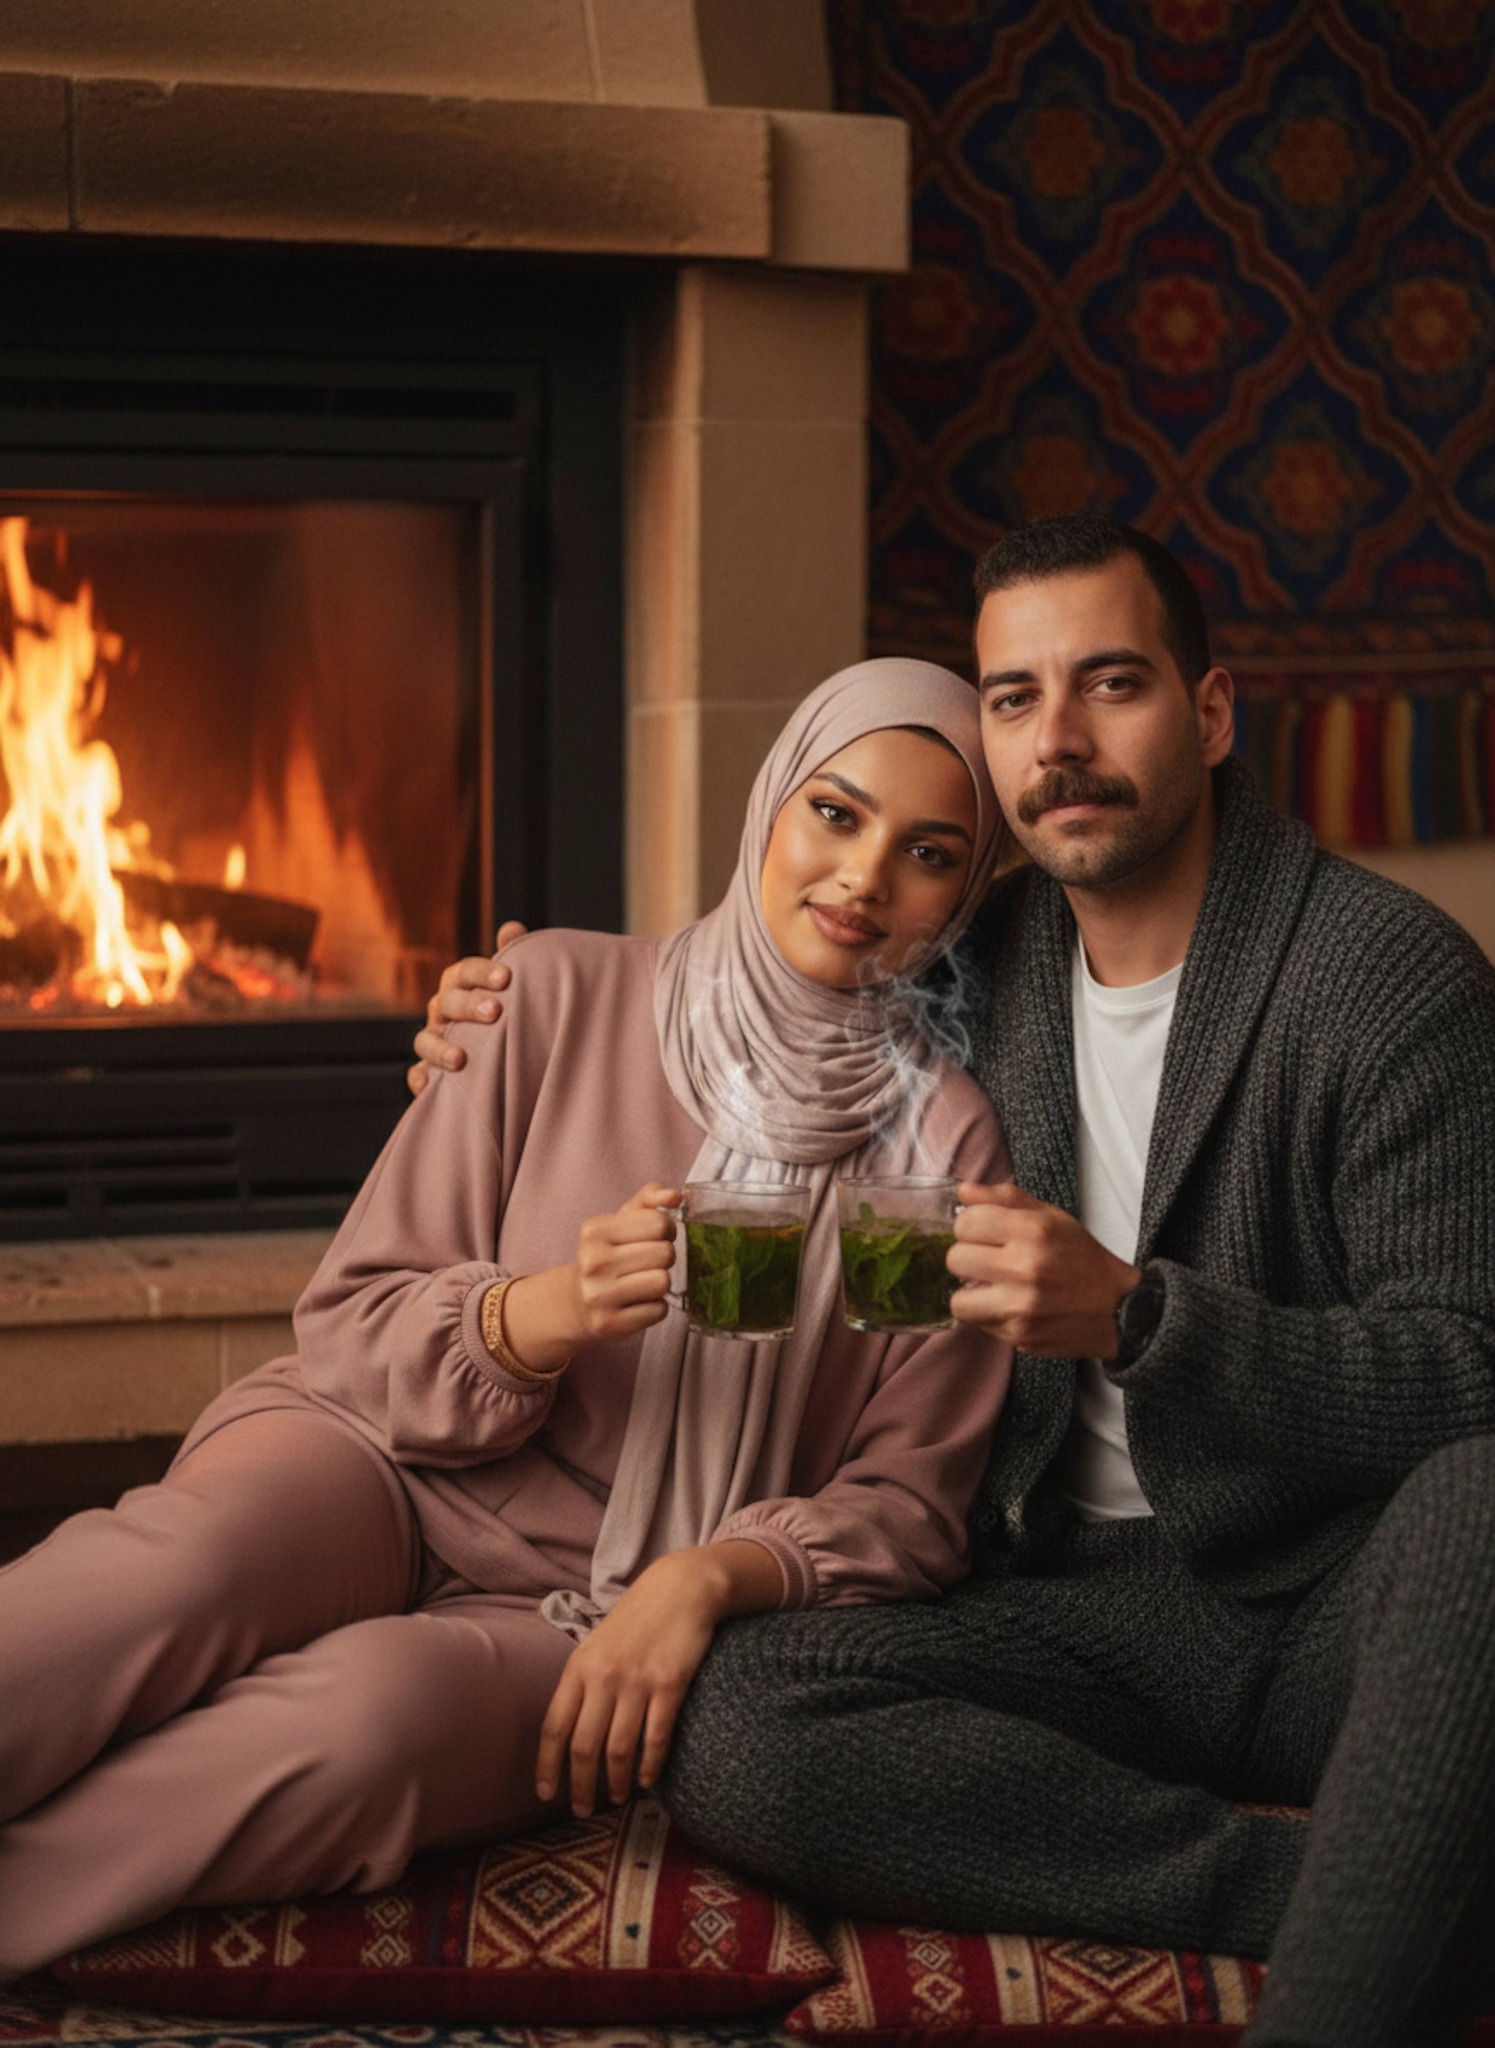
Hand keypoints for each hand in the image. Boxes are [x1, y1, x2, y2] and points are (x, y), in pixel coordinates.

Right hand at [407, 921, 528, 1095]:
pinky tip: (430, 1086)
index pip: (464, 972)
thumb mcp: (510, 986)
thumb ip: (513, 956)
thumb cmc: (504, 1011)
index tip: (506, 977)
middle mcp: (442, 1011)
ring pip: (425, 1040)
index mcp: (460, 986)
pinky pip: (417, 1075)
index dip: (481, 972)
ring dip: (440, 1048)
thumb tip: (512, 928)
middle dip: (468, 1006)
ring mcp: (433, 1041)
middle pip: (447, 1003)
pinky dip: (420, 1079)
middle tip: (495, 1012)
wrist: (500, 1054)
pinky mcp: (428, 1073)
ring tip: (460, 1059)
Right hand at [502, 1182, 680, 1368]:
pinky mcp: (608, 1324)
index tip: (654, 1237)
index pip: (659, 1222)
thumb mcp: (619, 1222)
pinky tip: (637, 1303)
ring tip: (642, 1282)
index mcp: (594, 1231)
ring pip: (663, 1282)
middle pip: (665, 1253)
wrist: (574, 1303)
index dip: (666, 1229)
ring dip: (660, 1283)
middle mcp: (592, 1263)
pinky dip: (655, 1307)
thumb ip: (648, 1201)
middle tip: (647, 1262)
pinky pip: (659, 1311)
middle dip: (663, 1257)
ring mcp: (598, 1296)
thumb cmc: (605, 1256)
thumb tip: (674, 1196)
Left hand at [536, 1542, 781, 1812]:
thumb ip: (581, 1684)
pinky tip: (647, 1780)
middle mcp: (604, 1677)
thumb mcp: (596, 1646)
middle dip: (581, 1786)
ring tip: (618, 1797)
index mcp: (579, 1668)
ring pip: (619, 1749)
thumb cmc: (636, 1620)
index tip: (546, 1794)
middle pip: (584, 1746)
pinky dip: (650, 1766)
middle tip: (584, 1810)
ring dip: (617, 1782)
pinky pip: (656, 1737)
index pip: (554, 1727)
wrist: (679, 1589)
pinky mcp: (670, 1684)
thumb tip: (566, 1733)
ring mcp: (638, 1681)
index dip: (548, 1765)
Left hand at [948, 1181, 1140, 1359]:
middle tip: (988, 1261)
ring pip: (958, 1300)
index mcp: (1033, 1231)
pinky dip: (988, 1315)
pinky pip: (978, 1324)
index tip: (984, 1234)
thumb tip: (963, 1192)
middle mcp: (1024, 1268)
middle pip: (955, 1260)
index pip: (965, 1223)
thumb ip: (1004, 1199)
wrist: (1116, 1309)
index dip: (971, 1227)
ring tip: (992, 1288)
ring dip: (970, 1294)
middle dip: (968, 1259)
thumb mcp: (1051, 1217)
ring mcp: (1020, 1306)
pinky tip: (1009, 1306)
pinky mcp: (1019, 1335)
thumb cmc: (1081, 1258)